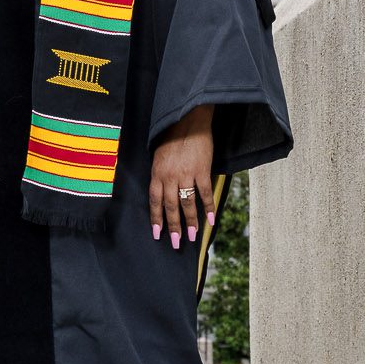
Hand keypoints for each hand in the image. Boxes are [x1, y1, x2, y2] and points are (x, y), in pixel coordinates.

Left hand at [149, 104, 214, 249]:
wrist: (189, 120)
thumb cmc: (172, 136)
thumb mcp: (159, 155)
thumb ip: (160, 174)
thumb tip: (162, 192)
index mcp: (157, 172)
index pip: (154, 201)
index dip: (156, 219)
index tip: (157, 234)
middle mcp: (170, 176)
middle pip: (170, 206)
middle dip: (173, 226)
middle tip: (175, 243)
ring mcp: (186, 174)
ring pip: (187, 204)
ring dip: (190, 222)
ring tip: (192, 237)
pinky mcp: (202, 170)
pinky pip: (205, 193)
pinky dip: (208, 208)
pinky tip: (210, 220)